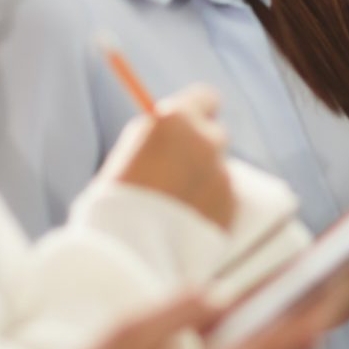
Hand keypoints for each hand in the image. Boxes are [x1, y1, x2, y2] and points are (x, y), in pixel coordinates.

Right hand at [100, 85, 236, 228]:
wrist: (128, 250)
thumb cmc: (115, 200)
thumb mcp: (129, 152)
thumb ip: (157, 138)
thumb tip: (172, 132)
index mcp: (176, 119)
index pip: (205, 98)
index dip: (199, 112)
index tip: (193, 123)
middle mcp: (206, 140)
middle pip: (215, 135)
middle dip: (201, 149)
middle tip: (181, 169)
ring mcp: (222, 173)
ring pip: (218, 171)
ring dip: (204, 182)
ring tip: (174, 209)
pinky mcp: (232, 205)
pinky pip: (224, 199)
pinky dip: (210, 207)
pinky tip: (186, 225)